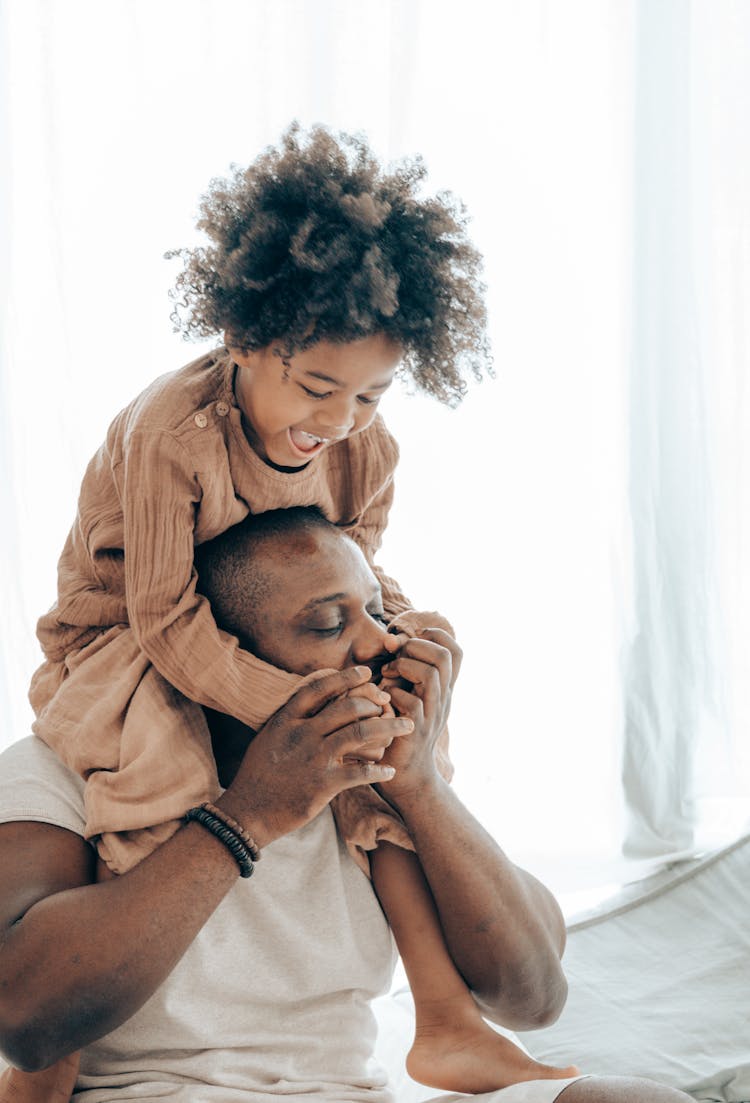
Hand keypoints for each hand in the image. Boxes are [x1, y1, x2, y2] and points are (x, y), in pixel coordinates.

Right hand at [218, 667, 412, 845]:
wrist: (248, 812)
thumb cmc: (259, 774)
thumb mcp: (269, 737)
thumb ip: (291, 718)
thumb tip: (313, 701)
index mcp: (287, 719)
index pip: (320, 688)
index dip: (346, 677)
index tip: (367, 672)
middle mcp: (302, 734)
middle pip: (348, 707)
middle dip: (375, 702)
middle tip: (391, 703)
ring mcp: (314, 758)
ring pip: (361, 734)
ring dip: (389, 728)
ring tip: (407, 727)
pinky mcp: (324, 784)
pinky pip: (361, 772)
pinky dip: (379, 770)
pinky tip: (390, 770)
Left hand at [375, 628, 461, 799]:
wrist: (406, 777)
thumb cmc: (400, 731)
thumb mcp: (407, 696)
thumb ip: (403, 671)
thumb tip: (390, 640)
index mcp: (443, 688)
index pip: (455, 651)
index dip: (434, 637)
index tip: (409, 643)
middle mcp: (443, 699)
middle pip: (445, 656)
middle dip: (415, 647)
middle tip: (394, 659)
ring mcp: (432, 715)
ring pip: (430, 674)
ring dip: (403, 667)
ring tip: (387, 676)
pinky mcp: (416, 730)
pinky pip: (410, 701)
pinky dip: (392, 694)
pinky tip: (382, 702)